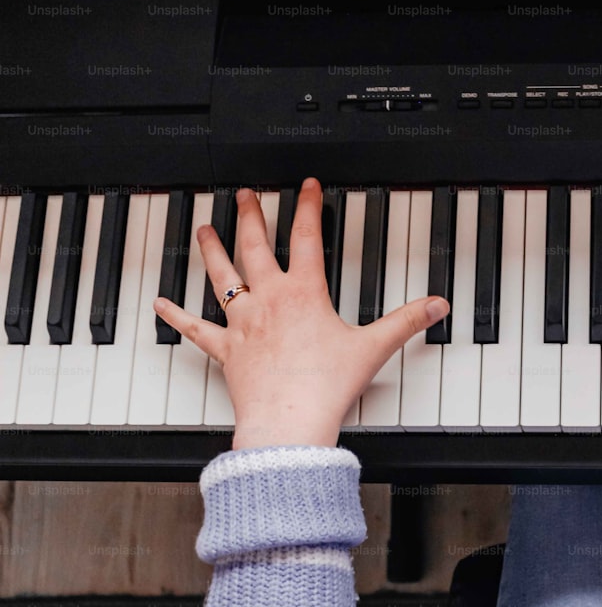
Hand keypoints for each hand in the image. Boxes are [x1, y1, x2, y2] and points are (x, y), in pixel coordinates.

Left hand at [153, 178, 448, 449]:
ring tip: (205, 228)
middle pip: (255, 247)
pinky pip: (195, 329)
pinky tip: (159, 303)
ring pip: (222, 277)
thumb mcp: (374, 347)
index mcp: (304, 293)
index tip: (305, 186)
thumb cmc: (326, 386)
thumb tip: (437, 305)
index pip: (307, 237)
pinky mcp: (225, 350)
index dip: (307, 207)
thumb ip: (407, 321)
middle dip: (251, 216)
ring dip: (212, 250)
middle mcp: (268, 300)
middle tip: (244, 195)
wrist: (289, 421)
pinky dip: (176, 316)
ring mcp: (242, 323)